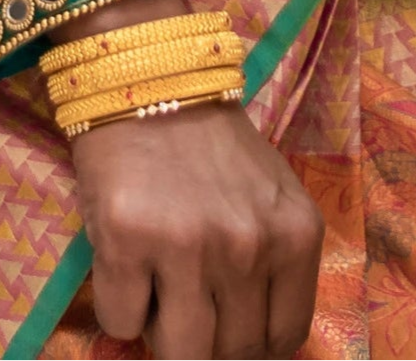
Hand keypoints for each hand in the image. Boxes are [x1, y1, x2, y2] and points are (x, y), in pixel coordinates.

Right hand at [52, 0, 321, 360]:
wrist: (152, 82)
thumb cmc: (214, 149)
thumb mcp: (270, 200)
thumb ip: (273, 267)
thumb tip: (252, 347)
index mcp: (295, 234)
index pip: (285, 338)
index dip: (254, 344)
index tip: (231, 328)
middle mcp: (248, 245)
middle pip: (232, 355)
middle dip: (207, 344)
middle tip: (190, 306)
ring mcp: (188, 245)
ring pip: (179, 354)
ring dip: (163, 334)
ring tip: (160, 290)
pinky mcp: (127, 241)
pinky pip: (121, 324)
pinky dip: (121, 308)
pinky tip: (129, 261)